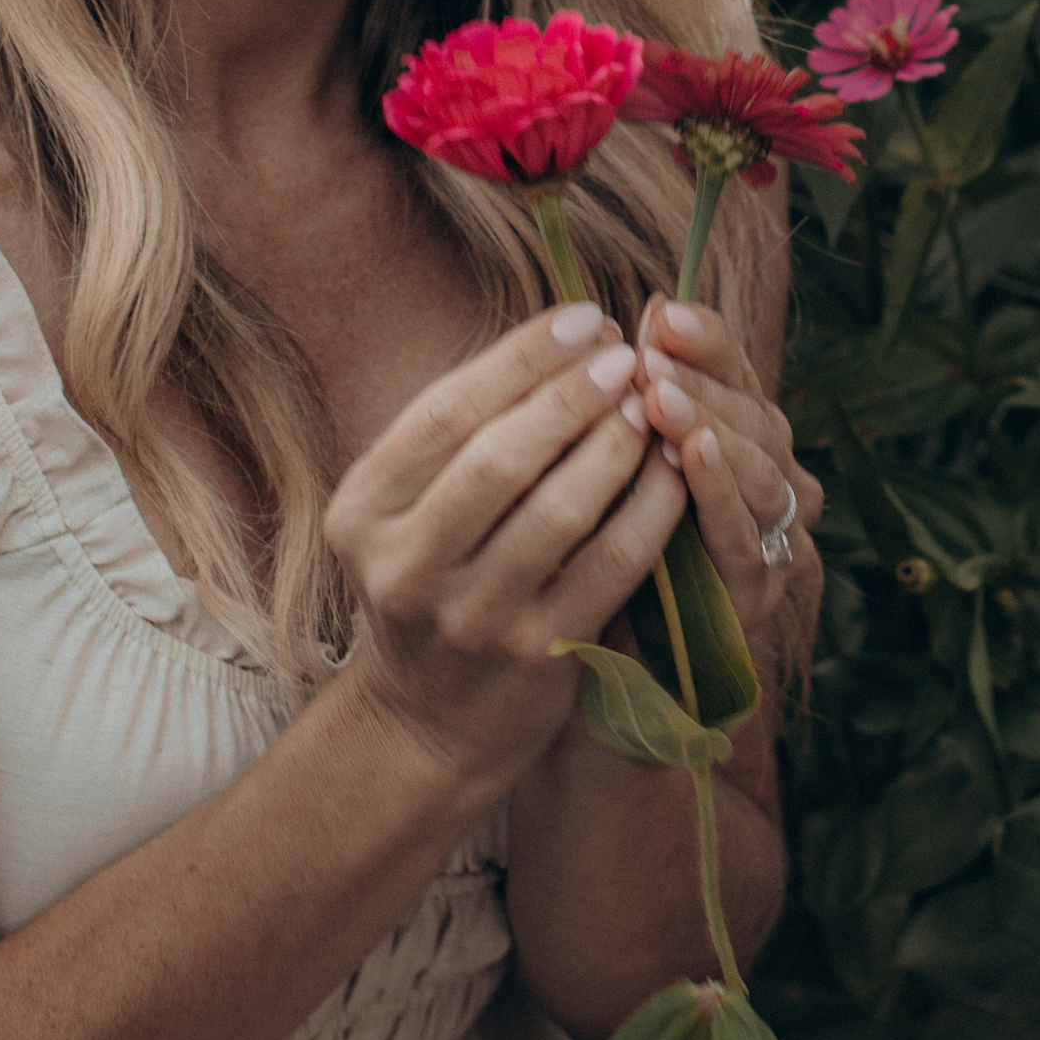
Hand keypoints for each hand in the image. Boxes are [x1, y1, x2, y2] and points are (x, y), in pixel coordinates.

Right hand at [326, 306, 688, 791]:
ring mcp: (470, 617)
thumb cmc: (437, 580)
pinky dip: (649, 509)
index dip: (523, 356)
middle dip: (574, 395)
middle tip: (630, 356)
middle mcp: (404, 566)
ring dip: (618, 445)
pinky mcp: (536, 655)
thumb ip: (464, 431)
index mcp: (364, 511)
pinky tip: (675, 471)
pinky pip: (609, 565)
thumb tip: (570, 333)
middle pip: (499, 456)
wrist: (430, 722)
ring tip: (655, 405)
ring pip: (559, 509)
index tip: (588, 317)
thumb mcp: (410, 508)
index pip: (445, 412)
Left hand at [631, 297, 821, 667]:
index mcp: (742, 439)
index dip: (707, 341)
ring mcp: (772, 542)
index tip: (659, 311)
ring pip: (760, 473)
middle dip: (702, 382)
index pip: (738, 375)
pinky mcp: (757, 599)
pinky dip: (720, 495)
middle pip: (756, 417)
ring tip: (663, 397)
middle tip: (650, 355)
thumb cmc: (600, 552)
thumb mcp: (604, 465)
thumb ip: (622, 404)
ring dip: (711, 428)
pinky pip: (744, 539)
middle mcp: (773, 484)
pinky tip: (691, 457)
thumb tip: (623, 316)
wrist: (600, 674)